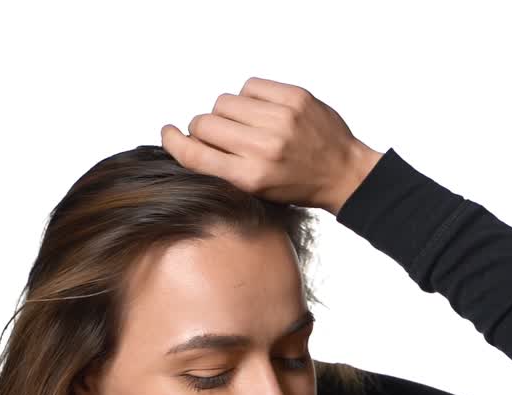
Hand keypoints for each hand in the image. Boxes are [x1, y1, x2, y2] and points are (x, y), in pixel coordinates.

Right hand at [160, 77, 382, 214]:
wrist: (343, 173)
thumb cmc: (297, 185)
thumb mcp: (257, 191)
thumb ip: (223, 166)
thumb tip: (191, 139)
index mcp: (250, 177)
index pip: (194, 154)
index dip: (174, 142)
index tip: (168, 134)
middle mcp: (264, 148)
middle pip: (204, 123)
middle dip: (204, 129)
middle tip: (220, 136)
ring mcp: (280, 120)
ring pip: (224, 102)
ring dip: (227, 112)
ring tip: (246, 124)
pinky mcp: (294, 98)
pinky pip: (249, 86)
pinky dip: (249, 97)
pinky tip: (262, 110)